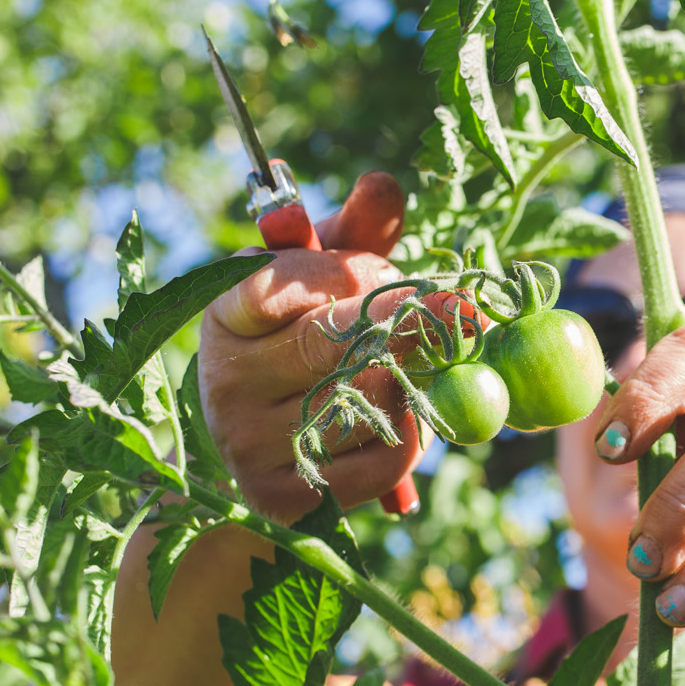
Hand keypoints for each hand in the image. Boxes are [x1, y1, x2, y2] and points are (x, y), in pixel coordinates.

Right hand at [199, 172, 417, 522]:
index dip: (342, 274)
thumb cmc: (303, 330)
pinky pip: (381, 461)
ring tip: (423, 360)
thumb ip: (356, 230)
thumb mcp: (324, 270)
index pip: (274, 287)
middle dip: (404, 321)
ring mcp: (250, 447)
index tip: (390, 268)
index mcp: (224, 315)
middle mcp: (225, 383)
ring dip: (412, 377)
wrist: (266, 435)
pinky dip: (414, 434)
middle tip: (461, 306)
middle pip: (330, 347)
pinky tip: (409, 413)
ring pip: (364, 403)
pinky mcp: (285, 500)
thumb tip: (383, 186)